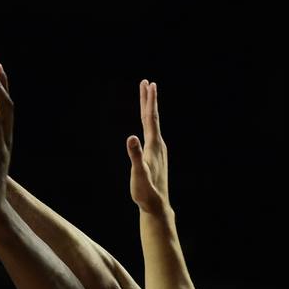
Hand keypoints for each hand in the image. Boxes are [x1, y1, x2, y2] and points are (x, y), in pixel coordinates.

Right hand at [126, 79, 169, 215]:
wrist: (157, 206)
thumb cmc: (145, 192)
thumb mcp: (138, 174)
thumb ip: (134, 155)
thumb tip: (131, 137)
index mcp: (153, 145)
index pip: (151, 118)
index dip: (149, 101)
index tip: (149, 84)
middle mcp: (158, 145)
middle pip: (153, 117)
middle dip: (149, 100)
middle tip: (147, 83)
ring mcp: (158, 150)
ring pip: (153, 125)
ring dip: (149, 109)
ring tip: (147, 98)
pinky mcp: (155, 156)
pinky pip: (152, 133)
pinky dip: (149, 123)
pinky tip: (148, 124)